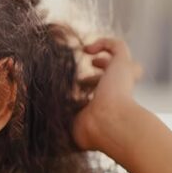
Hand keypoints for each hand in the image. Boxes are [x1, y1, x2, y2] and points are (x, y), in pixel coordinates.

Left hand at [72, 37, 143, 152]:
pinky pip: (117, 46)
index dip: (94, 90)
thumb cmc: (90, 129)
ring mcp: (124, 77)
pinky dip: (103, 43)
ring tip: (90, 60)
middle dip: (101, 76)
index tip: (79, 90)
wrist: (106, 124)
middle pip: (117, 79)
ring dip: (105, 60)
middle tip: (83, 80)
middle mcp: (120, 92)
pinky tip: (86, 50)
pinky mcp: (124, 64)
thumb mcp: (73, 124)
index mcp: (110, 107)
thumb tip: (48, 117)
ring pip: (122, 61)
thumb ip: (66, 117)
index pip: (106, 96)